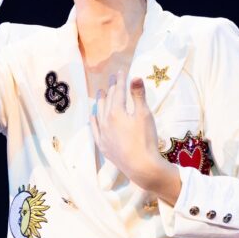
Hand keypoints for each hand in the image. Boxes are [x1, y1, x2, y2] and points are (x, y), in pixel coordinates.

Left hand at [90, 73, 179, 202]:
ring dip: (100, 101)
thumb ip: (138, 95)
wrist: (141, 166)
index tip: (121, 71)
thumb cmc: (145, 139)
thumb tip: (135, 77)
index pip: (119, 92)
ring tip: (101, 93)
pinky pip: (95, 129)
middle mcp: (106, 121)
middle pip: (108, 100)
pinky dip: (94, 120)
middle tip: (112, 79)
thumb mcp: (144, 115)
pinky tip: (93, 116)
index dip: (121, 80)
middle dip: (112, 88)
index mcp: (116, 112)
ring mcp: (103, 134)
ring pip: (99, 113)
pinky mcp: (103, 146)